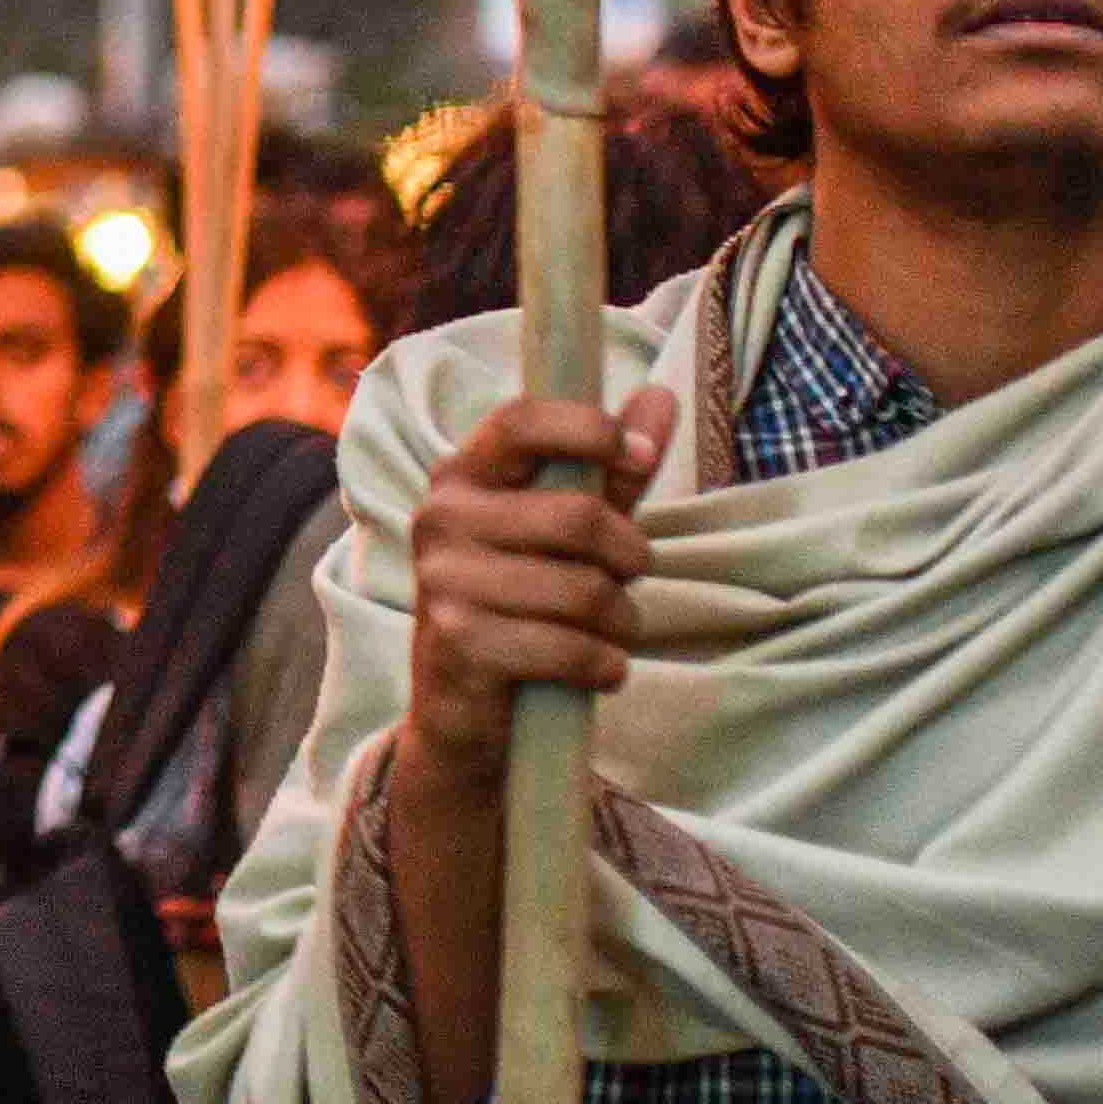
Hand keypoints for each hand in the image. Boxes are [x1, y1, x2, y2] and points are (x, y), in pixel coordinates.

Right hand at [395, 385, 675, 798]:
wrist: (462, 708)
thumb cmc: (525, 601)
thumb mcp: (568, 532)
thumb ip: (611, 470)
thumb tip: (663, 395)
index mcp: (462, 476)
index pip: (521, 421)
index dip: (589, 428)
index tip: (639, 453)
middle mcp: (440, 519)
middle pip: (577, 516)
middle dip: (631, 555)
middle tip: (632, 577)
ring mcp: (443, 583)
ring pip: (583, 590)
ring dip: (622, 621)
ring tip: (613, 632)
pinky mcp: (459, 645)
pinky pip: (569, 647)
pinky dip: (605, 665)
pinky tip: (598, 670)